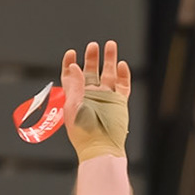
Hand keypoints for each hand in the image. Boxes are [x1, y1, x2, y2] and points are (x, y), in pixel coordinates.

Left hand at [60, 40, 130, 161]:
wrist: (101, 148)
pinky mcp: (119, 103)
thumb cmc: (83, 133)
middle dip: (92, 57)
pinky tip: (122, 65)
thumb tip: (75, 66)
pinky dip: (124, 75)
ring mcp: (106, 98)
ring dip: (110, 60)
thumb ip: (75, 85)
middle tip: (93, 46)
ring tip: (111, 45)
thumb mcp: (73, 106)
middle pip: (91, 71)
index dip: (70, 64)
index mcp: (75, 97)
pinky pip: (123, 86)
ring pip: (109, 74)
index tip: (72, 53)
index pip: (71, 76)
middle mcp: (91, 95)